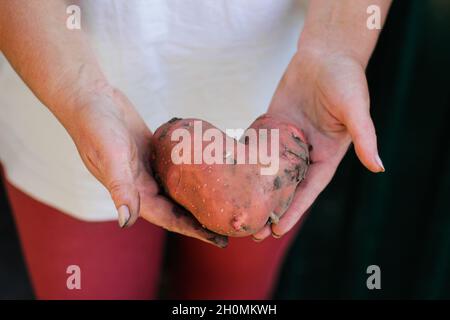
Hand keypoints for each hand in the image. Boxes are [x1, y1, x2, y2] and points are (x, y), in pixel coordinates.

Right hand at [67, 85, 226, 247]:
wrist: (91, 99)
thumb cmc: (96, 128)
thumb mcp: (111, 157)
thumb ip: (120, 188)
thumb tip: (126, 221)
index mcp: (135, 193)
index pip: (170, 218)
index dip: (193, 230)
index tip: (217, 239)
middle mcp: (143, 185)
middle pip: (179, 208)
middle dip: (202, 218)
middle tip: (229, 223)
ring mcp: (150, 169)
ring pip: (180, 189)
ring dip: (200, 197)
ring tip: (225, 202)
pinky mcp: (155, 152)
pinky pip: (178, 167)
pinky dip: (194, 173)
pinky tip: (212, 172)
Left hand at [253, 48, 383, 240]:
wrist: (325, 54)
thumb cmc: (346, 79)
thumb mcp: (356, 108)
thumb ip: (365, 137)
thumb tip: (378, 167)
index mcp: (328, 154)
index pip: (309, 189)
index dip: (294, 210)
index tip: (278, 230)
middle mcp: (307, 151)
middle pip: (287, 186)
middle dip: (271, 209)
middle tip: (253, 232)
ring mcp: (288, 139)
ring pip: (269, 171)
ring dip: (256, 191)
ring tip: (239, 209)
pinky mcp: (273, 125)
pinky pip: (258, 147)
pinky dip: (247, 162)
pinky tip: (231, 176)